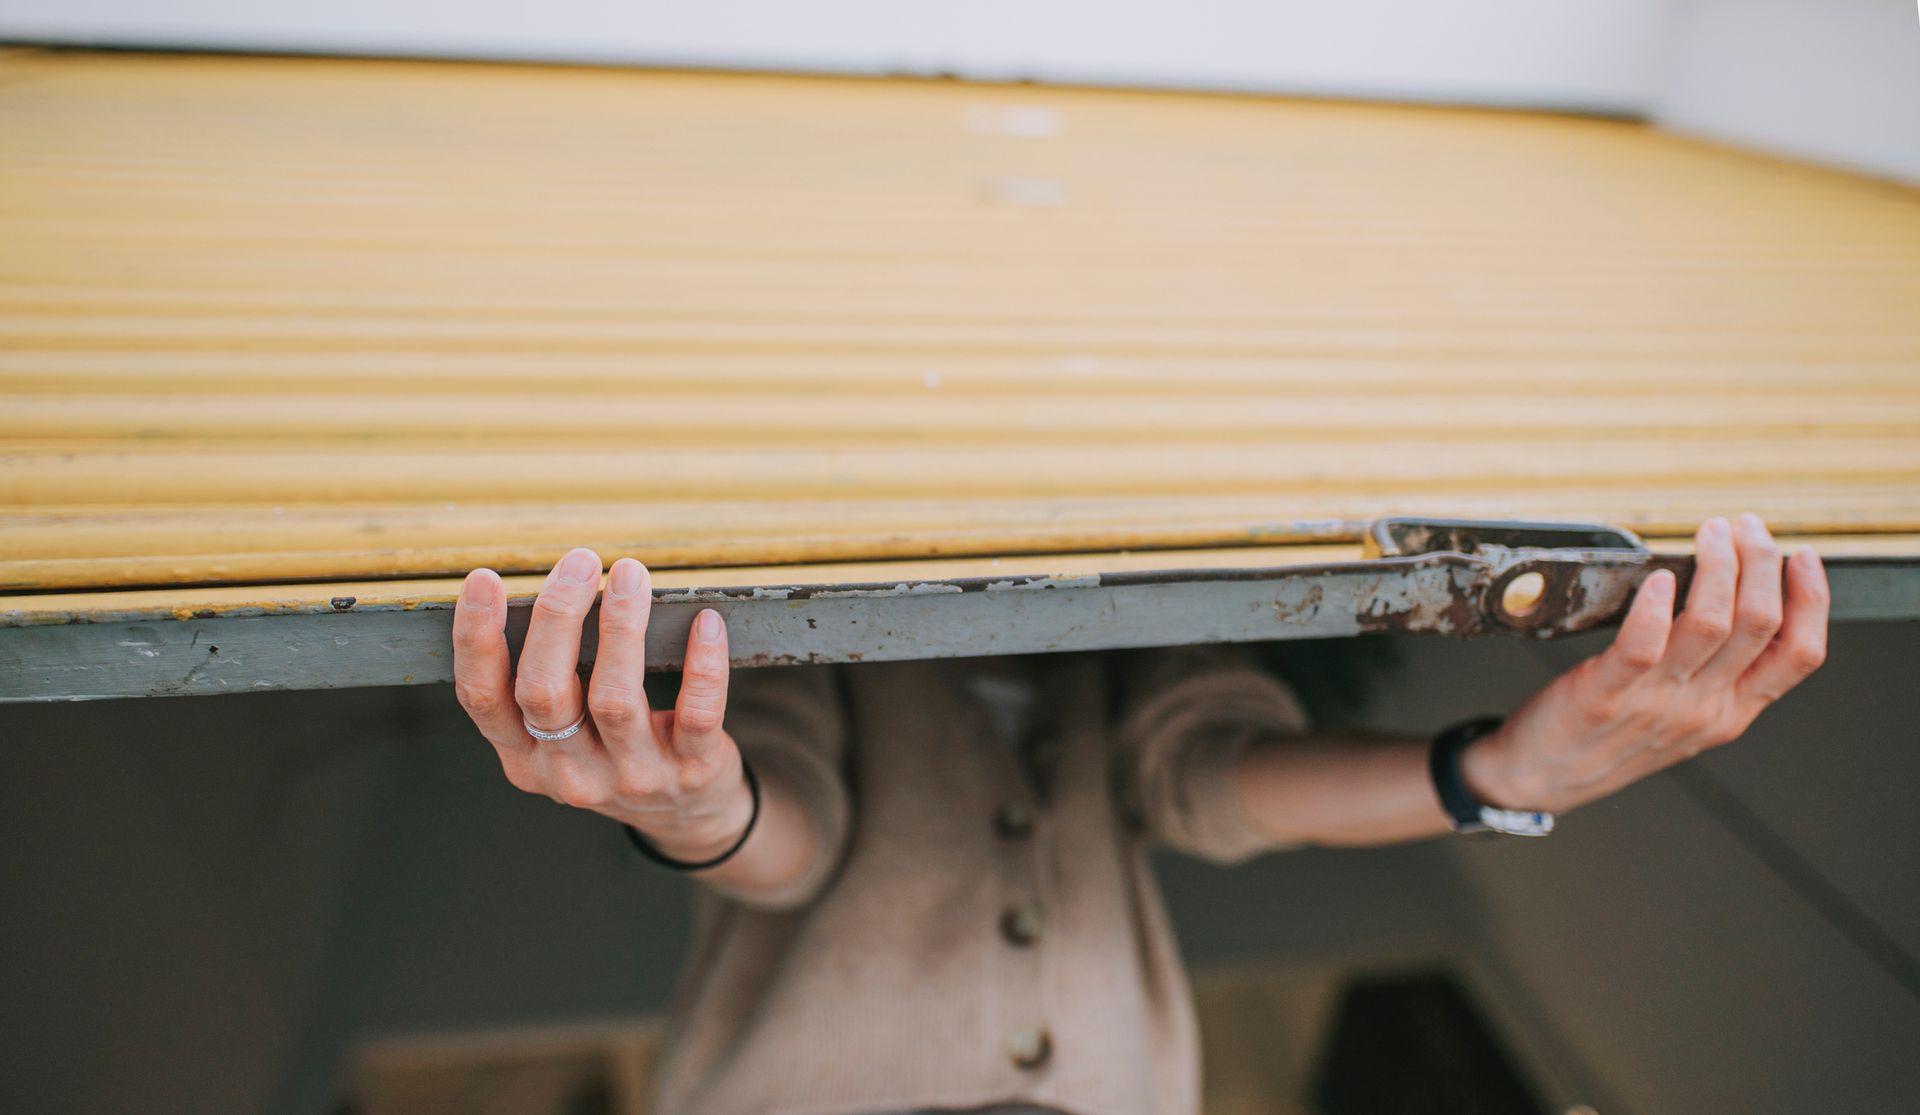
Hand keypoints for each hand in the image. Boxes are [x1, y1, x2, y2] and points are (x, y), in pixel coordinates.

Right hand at [450, 548, 752, 860]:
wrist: (687, 816)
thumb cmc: (616, 752)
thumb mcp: (563, 735)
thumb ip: (547, 682)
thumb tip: (548, 589)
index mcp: (525, 757)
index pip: (483, 698)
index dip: (476, 639)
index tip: (483, 580)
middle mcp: (570, 772)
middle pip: (544, 692)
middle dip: (556, 618)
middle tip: (578, 562)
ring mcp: (631, 776)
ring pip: (614, 699)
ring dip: (621, 628)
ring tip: (629, 575)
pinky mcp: (690, 770)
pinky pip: (697, 712)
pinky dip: (702, 664)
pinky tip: (704, 624)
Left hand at [1464, 514, 1829, 812]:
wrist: (1543, 778)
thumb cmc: (1610, 738)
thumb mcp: (1685, 716)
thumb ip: (1718, 673)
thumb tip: (1741, 603)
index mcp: (1731, 712)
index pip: (1799, 655)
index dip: (1811, 600)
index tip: (1804, 557)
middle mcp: (1703, 707)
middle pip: (1759, 625)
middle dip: (1760, 563)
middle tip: (1744, 527)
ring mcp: (1656, 703)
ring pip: (1712, 624)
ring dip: (1717, 566)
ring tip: (1711, 534)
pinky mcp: (1605, 695)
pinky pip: (1642, 645)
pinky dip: (1656, 606)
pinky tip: (1660, 578)